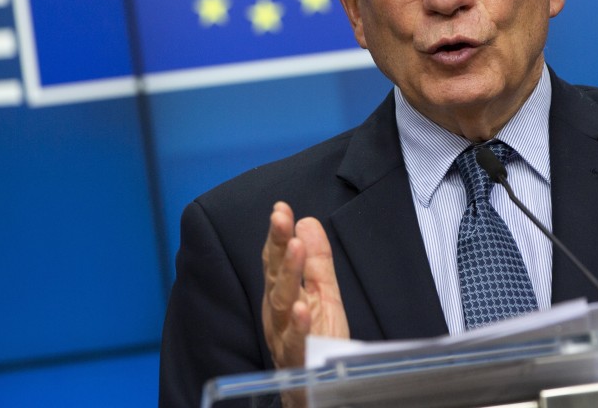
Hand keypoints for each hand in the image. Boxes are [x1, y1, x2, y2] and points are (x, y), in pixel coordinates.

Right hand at [262, 202, 349, 370]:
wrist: (315, 388)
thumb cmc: (317, 340)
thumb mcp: (323, 294)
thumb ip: (316, 261)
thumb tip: (306, 222)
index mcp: (282, 294)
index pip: (276, 259)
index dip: (277, 234)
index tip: (281, 208)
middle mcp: (277, 313)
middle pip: (274, 275)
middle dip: (276, 245)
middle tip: (281, 218)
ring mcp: (284, 336)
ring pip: (281, 303)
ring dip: (287, 274)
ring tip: (294, 247)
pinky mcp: (298, 358)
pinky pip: (295, 341)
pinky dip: (298, 325)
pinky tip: (303, 308)